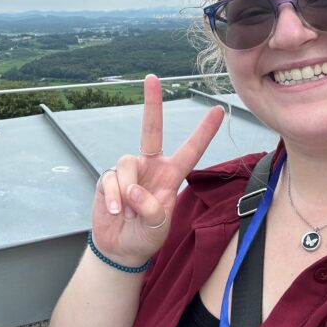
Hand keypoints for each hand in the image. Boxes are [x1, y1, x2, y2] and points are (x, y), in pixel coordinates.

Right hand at [92, 74, 224, 266]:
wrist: (120, 249)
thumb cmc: (145, 236)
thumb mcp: (159, 228)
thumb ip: (152, 208)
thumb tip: (133, 190)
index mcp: (170, 174)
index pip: (190, 150)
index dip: (204, 131)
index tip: (217, 110)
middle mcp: (150, 166)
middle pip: (151, 129)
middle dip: (152, 102)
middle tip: (152, 78)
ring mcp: (128, 170)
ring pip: (127, 164)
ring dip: (127, 191)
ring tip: (128, 211)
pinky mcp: (108, 178)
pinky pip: (111, 180)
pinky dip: (113, 198)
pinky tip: (115, 211)